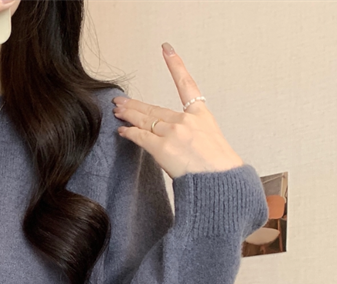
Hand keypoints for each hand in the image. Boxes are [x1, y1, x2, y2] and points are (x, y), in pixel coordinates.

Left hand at [111, 43, 245, 179]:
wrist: (220, 180)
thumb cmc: (218, 168)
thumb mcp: (211, 141)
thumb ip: (192, 134)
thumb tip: (176, 140)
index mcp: (201, 115)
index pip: (186, 84)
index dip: (175, 65)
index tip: (167, 50)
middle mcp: (185, 120)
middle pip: (154, 109)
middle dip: (135, 105)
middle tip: (120, 101)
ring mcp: (173, 133)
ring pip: (145, 120)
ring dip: (128, 115)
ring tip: (117, 111)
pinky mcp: (162, 148)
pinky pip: (140, 137)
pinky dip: (129, 133)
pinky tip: (121, 130)